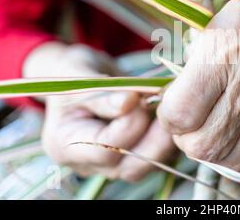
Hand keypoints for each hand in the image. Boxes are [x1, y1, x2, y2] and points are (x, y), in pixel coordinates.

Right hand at [25, 43, 175, 180]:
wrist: (80, 77)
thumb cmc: (74, 73)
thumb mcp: (80, 76)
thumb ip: (102, 93)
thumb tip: (130, 102)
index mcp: (65, 144)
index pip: (106, 148)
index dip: (130, 124)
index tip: (140, 96)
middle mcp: (90, 163)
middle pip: (130, 167)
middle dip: (155, 138)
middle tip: (166, 106)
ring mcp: (113, 164)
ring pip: (149, 165)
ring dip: (166, 138)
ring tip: (170, 109)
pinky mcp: (134, 156)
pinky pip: (158, 156)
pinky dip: (168, 137)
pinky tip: (173, 114)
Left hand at [157, 0, 239, 172]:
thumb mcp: (223, 9)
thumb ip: (194, 55)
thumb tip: (172, 96)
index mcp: (228, 45)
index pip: (180, 112)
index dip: (167, 113)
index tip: (172, 102)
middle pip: (201, 146)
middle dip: (184, 136)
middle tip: (189, 117)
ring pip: (229, 159)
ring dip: (211, 148)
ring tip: (212, 124)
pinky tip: (238, 129)